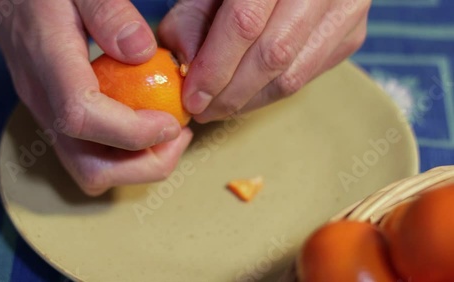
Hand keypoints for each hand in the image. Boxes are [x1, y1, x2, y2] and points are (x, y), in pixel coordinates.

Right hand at [0, 0, 191, 194]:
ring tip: (168, 133)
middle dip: (145, 164)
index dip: (133, 132)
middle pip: (90, 168)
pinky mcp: (58, 121)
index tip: (172, 122)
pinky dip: (126, 155)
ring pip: (91, 172)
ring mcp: (49, 116)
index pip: (81, 117)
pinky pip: (91, 157)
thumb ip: (108, 12)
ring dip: (138, 165)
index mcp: (47, 62)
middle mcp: (44, 101)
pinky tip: (146, 125)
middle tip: (178, 133)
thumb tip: (143, 53)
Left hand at [159, 0, 370, 121]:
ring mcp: (346, 10)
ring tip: (221, 108)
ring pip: (293, 76)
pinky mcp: (352, 33)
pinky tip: (248, 93)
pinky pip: (307, 76)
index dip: (215, 67)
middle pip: (273, 56)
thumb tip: (187, 68)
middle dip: (231, 94)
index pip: (245, 23)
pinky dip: (271, 92)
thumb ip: (194, 18)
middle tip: (203, 111)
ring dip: (250, 101)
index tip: (192, 98)